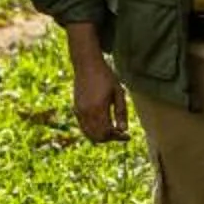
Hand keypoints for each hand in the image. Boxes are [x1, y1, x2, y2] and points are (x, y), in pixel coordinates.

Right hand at [63, 26, 127, 142]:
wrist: (87, 65)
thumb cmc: (106, 77)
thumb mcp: (119, 92)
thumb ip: (121, 112)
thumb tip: (123, 130)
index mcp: (98, 108)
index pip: (107, 133)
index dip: (118, 137)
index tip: (127, 135)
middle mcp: (86, 112)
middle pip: (96, 137)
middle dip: (110, 138)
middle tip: (120, 133)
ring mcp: (79, 110)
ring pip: (88, 133)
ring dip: (100, 136)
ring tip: (112, 130)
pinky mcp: (76, 108)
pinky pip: (83, 126)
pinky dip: (92, 130)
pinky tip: (102, 124)